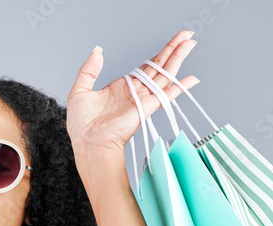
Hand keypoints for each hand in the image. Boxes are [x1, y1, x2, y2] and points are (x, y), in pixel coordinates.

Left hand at [66, 31, 199, 162]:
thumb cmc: (82, 126)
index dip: (159, 54)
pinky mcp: (146, 107)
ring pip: (164, 74)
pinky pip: (166, 95)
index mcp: (121, 88)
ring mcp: (142, 99)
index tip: (171, 43)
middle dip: (173, 49)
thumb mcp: (80, 91)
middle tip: (187, 34)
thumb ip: (89, 70)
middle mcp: (135, 92)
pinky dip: (180, 87)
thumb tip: (97, 51)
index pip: (145, 67)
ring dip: (178, 58)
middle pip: (159, 67)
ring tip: (190, 42)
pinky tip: (192, 79)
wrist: (88, 143)